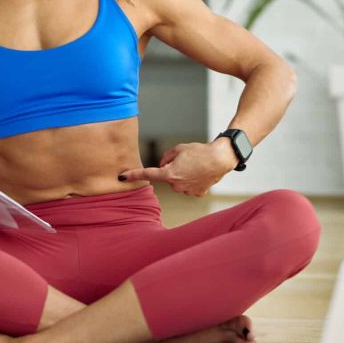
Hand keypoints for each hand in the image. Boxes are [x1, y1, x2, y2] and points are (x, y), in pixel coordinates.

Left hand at [120, 139, 238, 195]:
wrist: (221, 159)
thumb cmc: (199, 151)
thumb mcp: (178, 149)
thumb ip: (166, 158)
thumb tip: (162, 166)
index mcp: (169, 174)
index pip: (148, 175)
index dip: (134, 175)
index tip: (122, 176)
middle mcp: (176, 186)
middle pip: (168, 177)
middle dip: (172, 170)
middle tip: (186, 161)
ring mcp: (187, 191)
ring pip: (179, 183)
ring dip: (183, 175)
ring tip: (196, 166)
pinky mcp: (197, 194)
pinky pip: (189, 187)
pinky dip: (193, 181)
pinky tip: (201, 174)